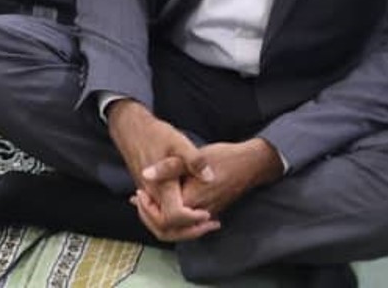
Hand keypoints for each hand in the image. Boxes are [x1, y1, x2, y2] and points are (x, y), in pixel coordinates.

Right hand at [106, 99, 218, 242]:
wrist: (131, 128)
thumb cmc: (155, 134)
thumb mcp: (178, 142)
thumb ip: (194, 160)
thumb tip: (209, 177)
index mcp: (160, 185)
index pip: (174, 217)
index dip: (192, 220)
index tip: (208, 214)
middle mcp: (151, 194)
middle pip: (164, 229)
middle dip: (188, 232)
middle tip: (209, 224)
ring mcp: (147, 194)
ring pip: (159, 225)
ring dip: (181, 229)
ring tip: (202, 222)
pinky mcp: (147, 192)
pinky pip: (158, 215)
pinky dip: (173, 222)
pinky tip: (189, 213)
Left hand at [144, 138, 280, 218]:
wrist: (249, 164)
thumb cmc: (221, 158)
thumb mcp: (190, 156)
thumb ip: (167, 167)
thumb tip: (145, 174)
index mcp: (192, 202)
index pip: (164, 221)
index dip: (147, 210)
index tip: (138, 194)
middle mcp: (199, 213)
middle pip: (168, 230)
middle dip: (150, 218)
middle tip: (138, 201)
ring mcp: (206, 214)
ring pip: (177, 228)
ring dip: (159, 217)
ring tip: (145, 201)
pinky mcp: (210, 211)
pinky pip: (187, 221)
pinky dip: (171, 214)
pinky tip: (159, 201)